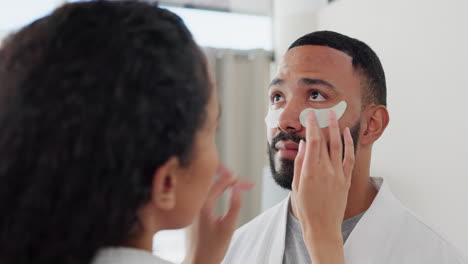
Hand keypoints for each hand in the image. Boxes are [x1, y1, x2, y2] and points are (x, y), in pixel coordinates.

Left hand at [183, 165, 253, 263]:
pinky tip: (224, 192)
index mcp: (203, 206)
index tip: (249, 184)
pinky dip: (216, 191)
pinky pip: (205, 195)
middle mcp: (196, 204)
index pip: (220, 183)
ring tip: (237, 184)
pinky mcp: (194, 212)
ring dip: (223, 184)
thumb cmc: (211, 249)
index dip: (236, 181)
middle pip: (213, 182)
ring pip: (209, 188)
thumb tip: (239, 188)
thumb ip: (235, 205)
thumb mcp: (229, 227)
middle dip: (230, 180)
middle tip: (245, 183)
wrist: (198, 262)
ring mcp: (193, 208)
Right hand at [291, 110, 354, 263]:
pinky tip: (346, 134)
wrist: (322, 228)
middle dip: (322, 124)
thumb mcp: (296, 186)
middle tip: (320, 111)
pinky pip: (349, 158)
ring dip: (336, 129)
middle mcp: (325, 170)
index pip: (312, 142)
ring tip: (334, 116)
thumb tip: (304, 145)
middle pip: (325, 141)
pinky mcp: (345, 180)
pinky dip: (349, 144)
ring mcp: (337, 174)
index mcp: (310, 171)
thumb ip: (300, 164)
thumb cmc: (306, 209)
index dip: (311, 126)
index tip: (309, 115)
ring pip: (338, 146)